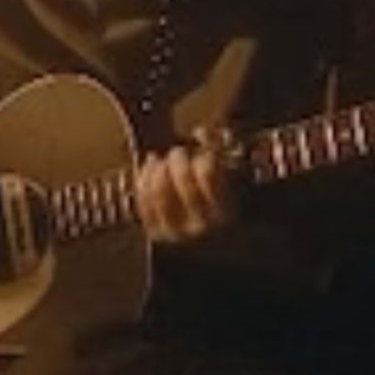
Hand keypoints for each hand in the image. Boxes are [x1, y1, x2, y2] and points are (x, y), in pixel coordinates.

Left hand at [132, 129, 243, 245]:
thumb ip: (219, 152)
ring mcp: (175, 232)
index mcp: (225, 213)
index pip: (208, 173)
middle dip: (178, 157)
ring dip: (159, 166)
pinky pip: (143, 198)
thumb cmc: (222, 202)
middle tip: (179, 153)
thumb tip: (200, 132)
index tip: (202, 154)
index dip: (203, 156)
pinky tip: (152, 168)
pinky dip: (144, 178)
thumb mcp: (231, 179)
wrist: (210, 242)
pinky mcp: (155, 232)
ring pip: (159, 188)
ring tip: (165, 161)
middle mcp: (201, 226)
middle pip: (181, 177)